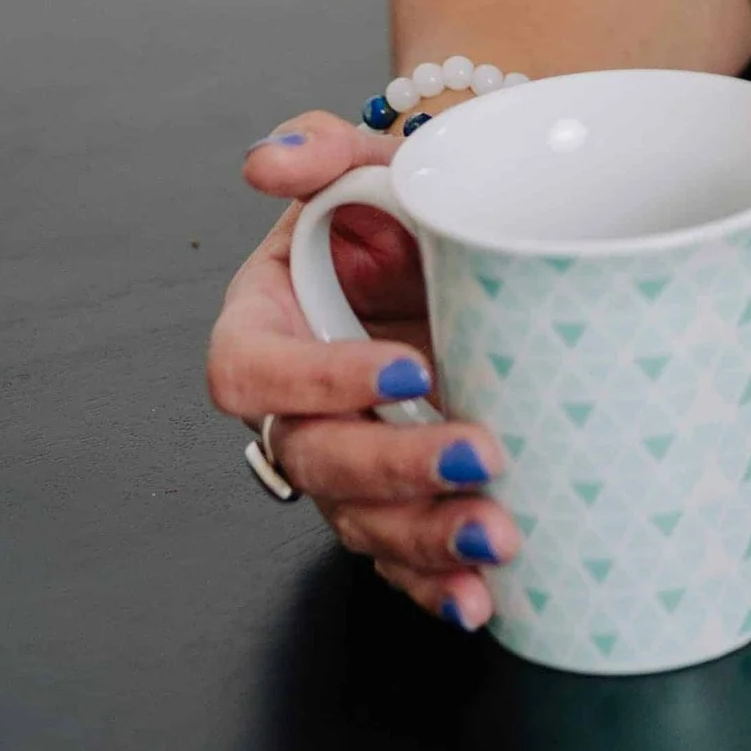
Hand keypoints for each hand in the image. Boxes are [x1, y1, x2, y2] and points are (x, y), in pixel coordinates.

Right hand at [207, 109, 516, 631]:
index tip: (403, 370)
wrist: (470, 243)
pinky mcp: (393, 499)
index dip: (317, 380)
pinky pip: (398, 557)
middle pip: (315, 459)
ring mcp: (346, 459)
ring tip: (498, 539)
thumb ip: (319, 150)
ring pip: (358, 522)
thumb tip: (267, 159)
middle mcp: (296, 403)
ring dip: (424, 540)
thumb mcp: (368, 166)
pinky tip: (482, 600)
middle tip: (479, 456)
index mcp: (266, 322)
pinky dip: (435, 586)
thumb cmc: (403, 207)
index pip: (252, 371)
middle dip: (394, 468)